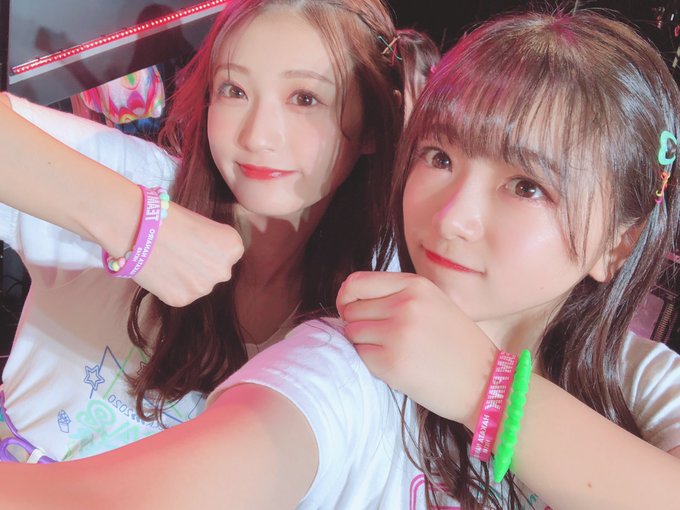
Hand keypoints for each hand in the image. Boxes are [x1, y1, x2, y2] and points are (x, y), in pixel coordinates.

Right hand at [132, 202, 243, 306]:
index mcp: (233, 247)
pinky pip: (181, 294)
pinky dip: (171, 285)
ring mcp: (202, 288)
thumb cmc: (169, 217)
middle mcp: (223, 271)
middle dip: (202, 264)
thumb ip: (215, 243)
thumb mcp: (204, 224)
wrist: (136, 227)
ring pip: (199, 284)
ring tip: (168, 260)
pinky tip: (161, 271)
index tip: (195, 239)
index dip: (210, 246)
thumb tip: (212, 255)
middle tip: (180, 251)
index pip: (228, 252)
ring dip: (188, 276)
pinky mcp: (181, 299)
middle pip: (216, 270)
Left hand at [337, 271, 496, 427]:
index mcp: (415, 285)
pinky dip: (371, 362)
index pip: (356, 282)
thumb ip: (397, 295)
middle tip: (381, 338)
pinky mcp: (391, 363)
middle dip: (357, 323)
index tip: (352, 310)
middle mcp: (404, 304)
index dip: (346, 298)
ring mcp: (397, 333)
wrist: (485, 383)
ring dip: (364, 343)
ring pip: (352, 332)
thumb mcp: (433, 303)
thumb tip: (350, 299)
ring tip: (392, 350)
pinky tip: (396, 366)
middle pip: (350, 309)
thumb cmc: (457, 344)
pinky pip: (360, 356)